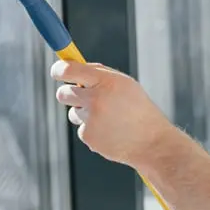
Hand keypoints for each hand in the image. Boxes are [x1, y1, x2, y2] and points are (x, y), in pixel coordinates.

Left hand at [50, 60, 178, 167]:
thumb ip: (100, 74)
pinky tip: (110, 133)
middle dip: (68, 94)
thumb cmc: (138, 108)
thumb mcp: (125, 84)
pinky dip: (92, 130)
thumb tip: (73, 67)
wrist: (152, 142)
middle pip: (63, 93)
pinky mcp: (88, 136)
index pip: (69, 70)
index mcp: (106, 81)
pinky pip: (81, 129)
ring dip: (84, 114)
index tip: (56, 72)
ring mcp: (91, 119)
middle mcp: (96, 99)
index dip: (58, 70)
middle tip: (82, 97)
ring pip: (73, 113)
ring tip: (109, 119)